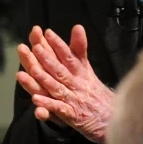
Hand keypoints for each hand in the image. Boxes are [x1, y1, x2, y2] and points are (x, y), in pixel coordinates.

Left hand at [17, 25, 113, 143]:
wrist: (110, 116)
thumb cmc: (95, 91)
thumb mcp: (87, 68)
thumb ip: (80, 49)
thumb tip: (77, 26)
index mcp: (81, 72)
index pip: (69, 56)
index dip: (58, 44)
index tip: (47, 32)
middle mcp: (77, 84)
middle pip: (61, 70)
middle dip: (48, 58)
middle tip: (36, 47)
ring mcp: (74, 100)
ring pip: (58, 88)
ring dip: (44, 80)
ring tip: (31, 70)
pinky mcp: (72, 116)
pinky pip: (58, 110)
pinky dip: (47, 104)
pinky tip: (35, 100)